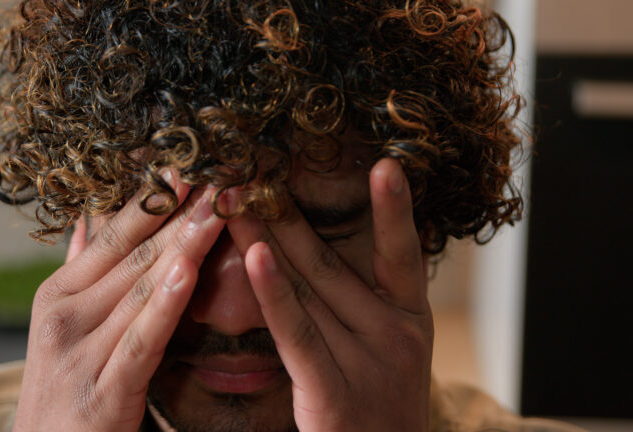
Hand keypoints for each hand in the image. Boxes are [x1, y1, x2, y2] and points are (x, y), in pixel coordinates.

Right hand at [13, 175, 226, 431]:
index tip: (191, 162)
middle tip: (219, 172)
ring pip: (142, 287)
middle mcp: (64, 315)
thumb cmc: (63, 390)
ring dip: (185, 244)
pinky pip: (141, 340)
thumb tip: (85, 221)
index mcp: (59, 293)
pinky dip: (164, 304)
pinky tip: (188, 270)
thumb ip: (79, 273)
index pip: (116, 235)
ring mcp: (79, 352)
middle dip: (181, 211)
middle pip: (135, 254)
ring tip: (218, 207)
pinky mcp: (102, 392)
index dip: (156, 198)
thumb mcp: (63, 328)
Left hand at [228, 158, 432, 430]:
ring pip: (308, 291)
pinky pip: (297, 335)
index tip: (385, 164)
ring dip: (267, 239)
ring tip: (235, 198)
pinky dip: (274, 293)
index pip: (404, 256)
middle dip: (289, 216)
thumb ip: (363, 307)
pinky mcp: (333, 394)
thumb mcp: (389, 352)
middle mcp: (397, 336)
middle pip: (332, 265)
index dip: (396, 211)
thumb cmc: (377, 407)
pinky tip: (254, 256)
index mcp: (413, 321)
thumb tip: (313, 254)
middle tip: (255, 170)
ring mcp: (369, 365)